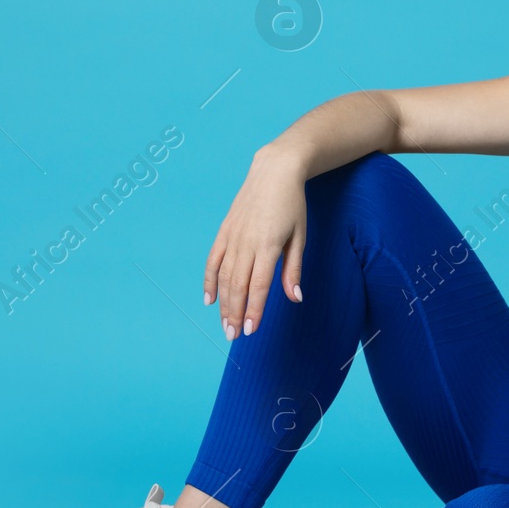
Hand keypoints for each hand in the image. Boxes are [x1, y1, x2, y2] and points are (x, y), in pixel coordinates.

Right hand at [201, 149, 307, 339]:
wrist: (274, 171)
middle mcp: (247, 242)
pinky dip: (210, 280)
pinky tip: (209, 299)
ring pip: (224, 276)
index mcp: (268, 245)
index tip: (251, 331)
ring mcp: (233, 236)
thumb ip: (293, 269)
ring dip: (223, 303)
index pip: (259, 286)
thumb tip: (295, 298)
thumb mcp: (300, 236)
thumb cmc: (292, 205)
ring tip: (225, 324)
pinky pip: (213, 259)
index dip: (254, 310)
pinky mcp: (224, 230)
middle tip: (234, 336)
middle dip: (235, 313)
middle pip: (238, 285)